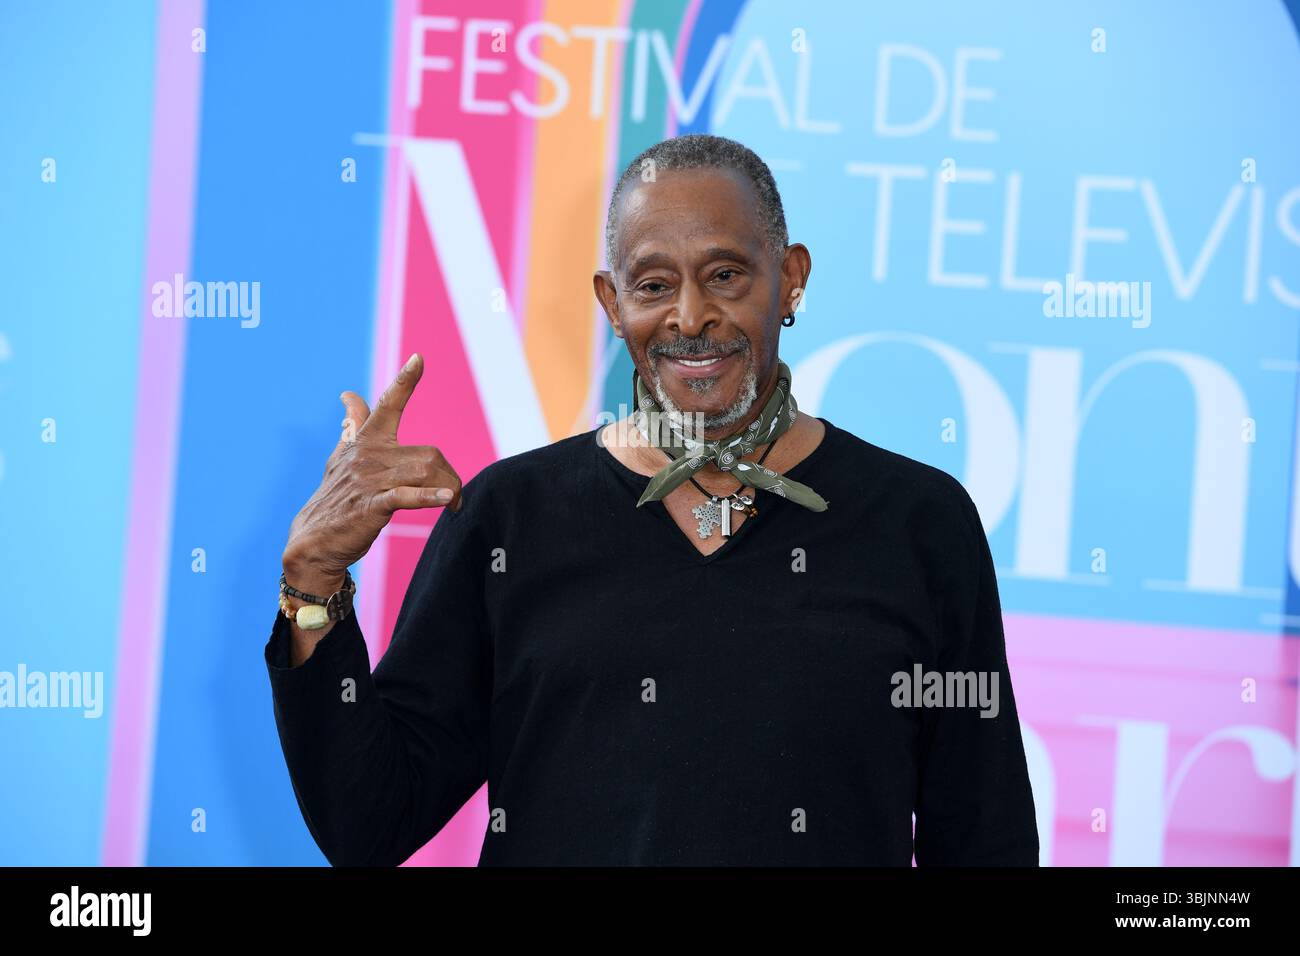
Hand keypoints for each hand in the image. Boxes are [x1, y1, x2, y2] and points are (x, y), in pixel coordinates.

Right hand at [281, 353, 461, 590]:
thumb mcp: (341, 457)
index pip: (387, 405)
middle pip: (428, 454)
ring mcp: (369, 480)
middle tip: (453, 495)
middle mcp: (368, 455)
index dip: (404, 382)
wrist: (315, 541)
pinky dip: (430, 497)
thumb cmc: (336, 498)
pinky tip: (447, 499)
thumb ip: (353, 426)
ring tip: (454, 504)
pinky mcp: (371, 505)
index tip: (418, 359)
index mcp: (365, 442)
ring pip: (425, 471)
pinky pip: (407, 496)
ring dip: (448, 488)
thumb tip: (349, 395)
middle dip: (448, 475)